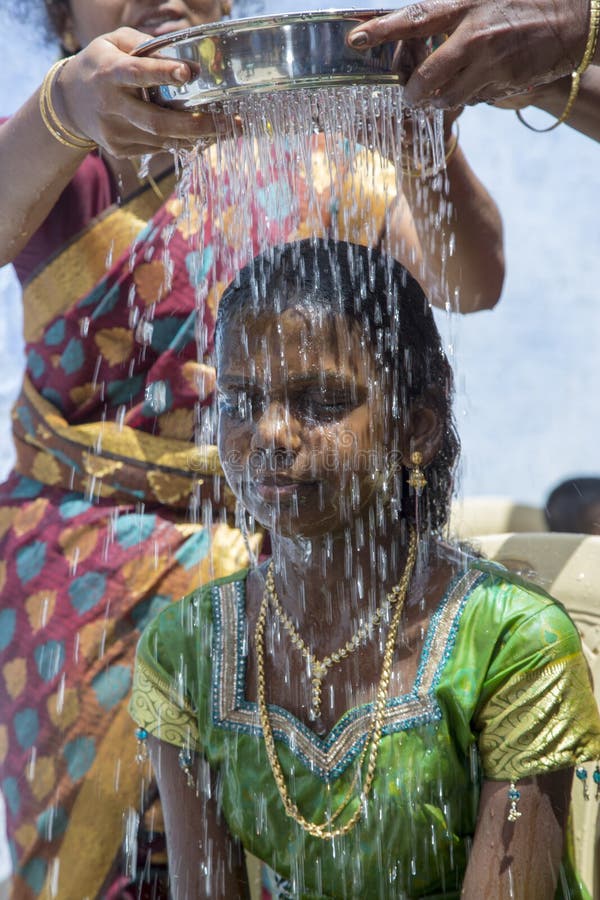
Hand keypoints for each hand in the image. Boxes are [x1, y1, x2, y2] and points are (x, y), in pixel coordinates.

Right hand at [53, 27, 230, 156]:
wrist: (69, 102)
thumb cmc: (101, 64)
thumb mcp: (114, 43)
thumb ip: (147, 46)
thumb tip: (190, 63)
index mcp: (110, 73)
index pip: (137, 72)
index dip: (162, 73)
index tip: (189, 72)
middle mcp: (112, 106)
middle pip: (157, 121)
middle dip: (196, 124)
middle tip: (228, 122)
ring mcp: (116, 132)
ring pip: (162, 139)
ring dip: (197, 136)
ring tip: (226, 130)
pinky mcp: (121, 149)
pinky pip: (158, 147)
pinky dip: (181, 141)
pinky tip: (201, 136)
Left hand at [347, 0, 588, 107]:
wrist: (577, 19)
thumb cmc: (526, 2)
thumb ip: (453, 13)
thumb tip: (420, 25)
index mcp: (466, 5)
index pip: (415, 18)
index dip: (382, 29)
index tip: (354, 39)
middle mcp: (475, 35)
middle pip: (427, 76)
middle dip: (413, 92)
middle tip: (408, 98)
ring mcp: (491, 62)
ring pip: (449, 96)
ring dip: (440, 100)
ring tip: (443, 93)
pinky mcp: (504, 82)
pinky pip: (474, 99)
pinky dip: (470, 97)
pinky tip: (480, 82)